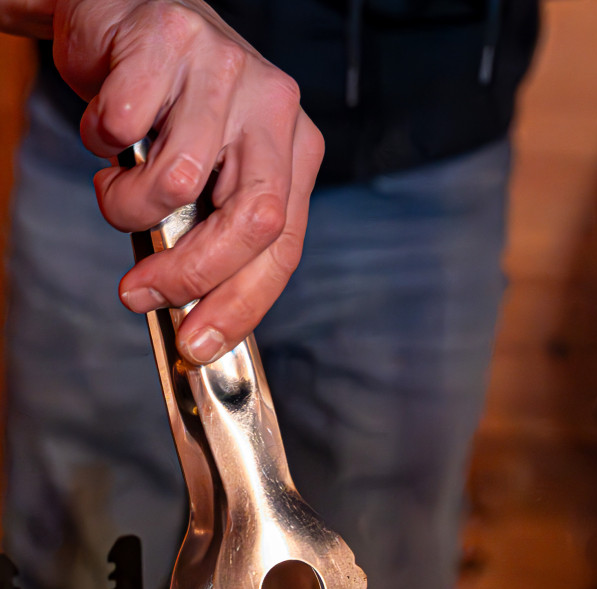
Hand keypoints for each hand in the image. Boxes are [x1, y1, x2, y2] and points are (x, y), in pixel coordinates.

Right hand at [52, 0, 323, 362]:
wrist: (123, 14)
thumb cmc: (167, 108)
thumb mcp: (208, 177)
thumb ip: (214, 235)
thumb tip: (194, 320)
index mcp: (296, 149)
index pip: (283, 248)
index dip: (240, 306)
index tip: (198, 345)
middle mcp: (275, 106)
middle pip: (251, 221)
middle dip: (189, 275)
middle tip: (140, 295)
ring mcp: (227, 68)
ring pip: (177, 182)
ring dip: (127, 205)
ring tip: (115, 185)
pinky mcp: (169, 38)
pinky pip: (123, 126)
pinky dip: (98, 140)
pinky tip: (107, 124)